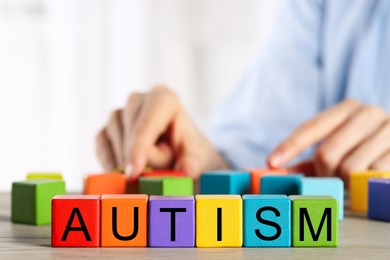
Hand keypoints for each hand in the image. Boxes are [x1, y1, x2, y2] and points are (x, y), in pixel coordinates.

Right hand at [96, 86, 228, 179]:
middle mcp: (139, 100)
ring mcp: (121, 112)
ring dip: (124, 159)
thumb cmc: (189, 154)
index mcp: (164, 99)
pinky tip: (121, 174)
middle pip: (128, 128)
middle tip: (148, 176)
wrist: (180, 155)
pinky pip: (101, 144)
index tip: (133, 172)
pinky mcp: (108, 127)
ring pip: (111, 135)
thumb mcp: (198, 160)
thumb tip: (186, 170)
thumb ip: (192, 164)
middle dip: (136, 156)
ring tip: (144, 171)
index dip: (139, 148)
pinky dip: (108, 161)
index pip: (147, 122)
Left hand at [267, 99, 389, 182]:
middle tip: (330, 177)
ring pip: (349, 169)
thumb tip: (275, 172)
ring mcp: (389, 130)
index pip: (311, 128)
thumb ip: (307, 160)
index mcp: (347, 108)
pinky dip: (365, 184)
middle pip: (327, 153)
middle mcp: (367, 114)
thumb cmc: (363, 147)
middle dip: (323, 173)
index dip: (290, 146)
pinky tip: (369, 178)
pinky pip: (371, 178)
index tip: (271, 162)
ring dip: (345, 182)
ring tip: (352, 178)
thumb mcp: (336, 147)